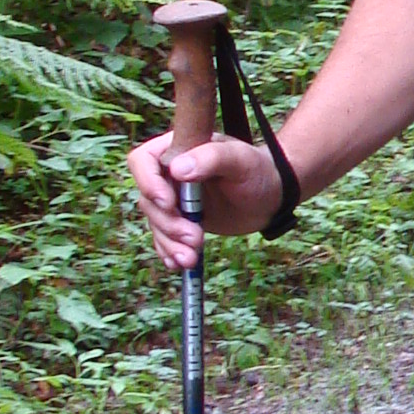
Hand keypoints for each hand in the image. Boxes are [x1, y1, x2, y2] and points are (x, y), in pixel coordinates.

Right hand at [126, 129, 282, 269]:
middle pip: (148, 200)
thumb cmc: (256, 169)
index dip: (148, 183)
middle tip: (195, 237)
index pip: (143, 162)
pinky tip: (179, 263)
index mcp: (176, 149)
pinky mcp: (181, 221)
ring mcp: (173, 199)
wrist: (270, 195)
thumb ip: (211, 158)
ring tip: (191, 258)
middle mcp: (168, 174)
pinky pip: (165, 238)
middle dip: (168, 223)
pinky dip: (169, 252)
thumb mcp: (239, 160)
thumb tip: (177, 169)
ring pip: (156, 223)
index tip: (170, 203)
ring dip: (169, 243)